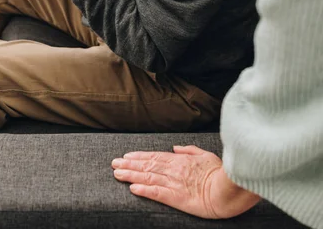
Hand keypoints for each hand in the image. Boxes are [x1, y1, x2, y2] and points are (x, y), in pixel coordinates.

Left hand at [112, 145, 259, 218]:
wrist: (229, 189)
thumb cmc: (220, 173)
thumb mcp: (205, 155)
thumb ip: (189, 150)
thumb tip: (176, 147)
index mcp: (181, 160)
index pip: (155, 156)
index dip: (139, 156)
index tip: (126, 155)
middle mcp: (174, 169)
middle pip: (147, 165)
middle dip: (129, 164)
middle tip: (114, 163)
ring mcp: (174, 183)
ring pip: (148, 177)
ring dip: (131, 175)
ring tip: (117, 173)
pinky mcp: (177, 197)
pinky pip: (157, 193)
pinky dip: (143, 190)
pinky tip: (132, 188)